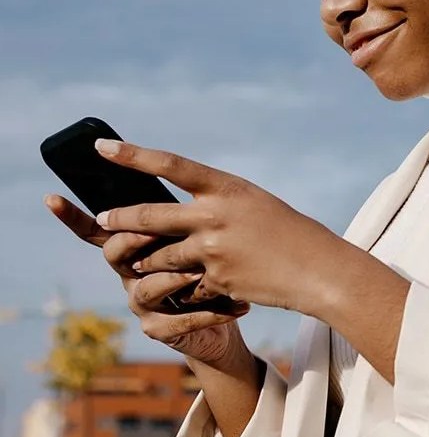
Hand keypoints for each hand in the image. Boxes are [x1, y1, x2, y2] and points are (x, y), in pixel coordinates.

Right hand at [44, 194, 249, 363]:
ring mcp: (142, 303)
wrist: (230, 306)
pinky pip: (179, 320)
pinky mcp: (160, 329)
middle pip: (116, 252)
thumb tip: (175, 165)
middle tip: (158, 229)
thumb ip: (181, 210)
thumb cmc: (214, 259)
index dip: (73, 216)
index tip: (51, 196)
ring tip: (201, 270)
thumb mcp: (199, 230)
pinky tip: (237, 306)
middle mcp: (130, 273)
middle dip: (134, 239)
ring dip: (174, 276)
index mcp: (135, 245)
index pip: (98, 228)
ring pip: (145, 287)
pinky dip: (209, 312)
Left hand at [93, 138, 343, 315]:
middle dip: (120, 219)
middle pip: (149, 215)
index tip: (103, 148)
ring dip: (149, 261)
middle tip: (103, 219)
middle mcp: (215, 214)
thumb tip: (179, 208)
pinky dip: (188, 288)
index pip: (170, 165)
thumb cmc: (287, 231)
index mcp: (225, 187)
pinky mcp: (216, 280)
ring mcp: (213, 249)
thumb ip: (216, 202)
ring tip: (142, 263)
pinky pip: (186, 285)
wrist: (317, 268)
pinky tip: (201, 288)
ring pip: (159, 256)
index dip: (133, 156)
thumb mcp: (253, 203)